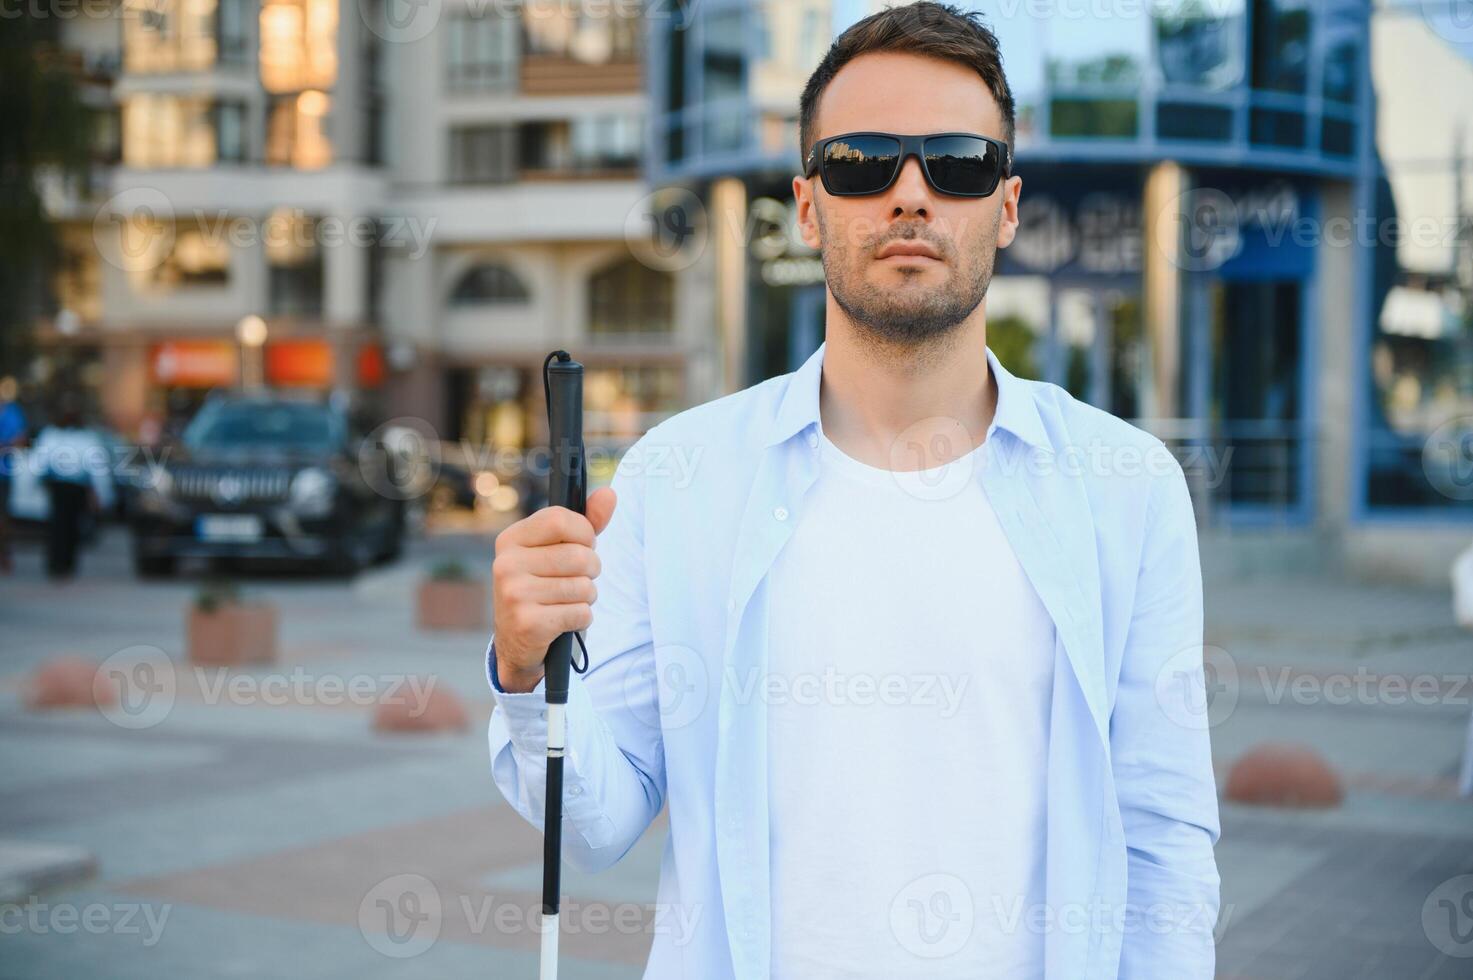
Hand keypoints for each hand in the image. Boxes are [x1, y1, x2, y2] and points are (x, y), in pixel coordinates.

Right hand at [491, 487, 616, 692]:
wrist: (517, 642)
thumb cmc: (542, 587)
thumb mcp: (557, 552)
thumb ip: (585, 522)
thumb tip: (609, 493)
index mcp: (510, 539)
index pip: (560, 519)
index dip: (584, 533)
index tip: (582, 546)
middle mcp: (506, 564)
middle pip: (579, 555)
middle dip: (592, 570)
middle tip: (579, 580)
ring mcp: (514, 594)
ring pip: (584, 586)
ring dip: (587, 597)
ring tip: (569, 601)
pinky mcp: (527, 623)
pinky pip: (581, 613)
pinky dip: (582, 618)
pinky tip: (564, 620)